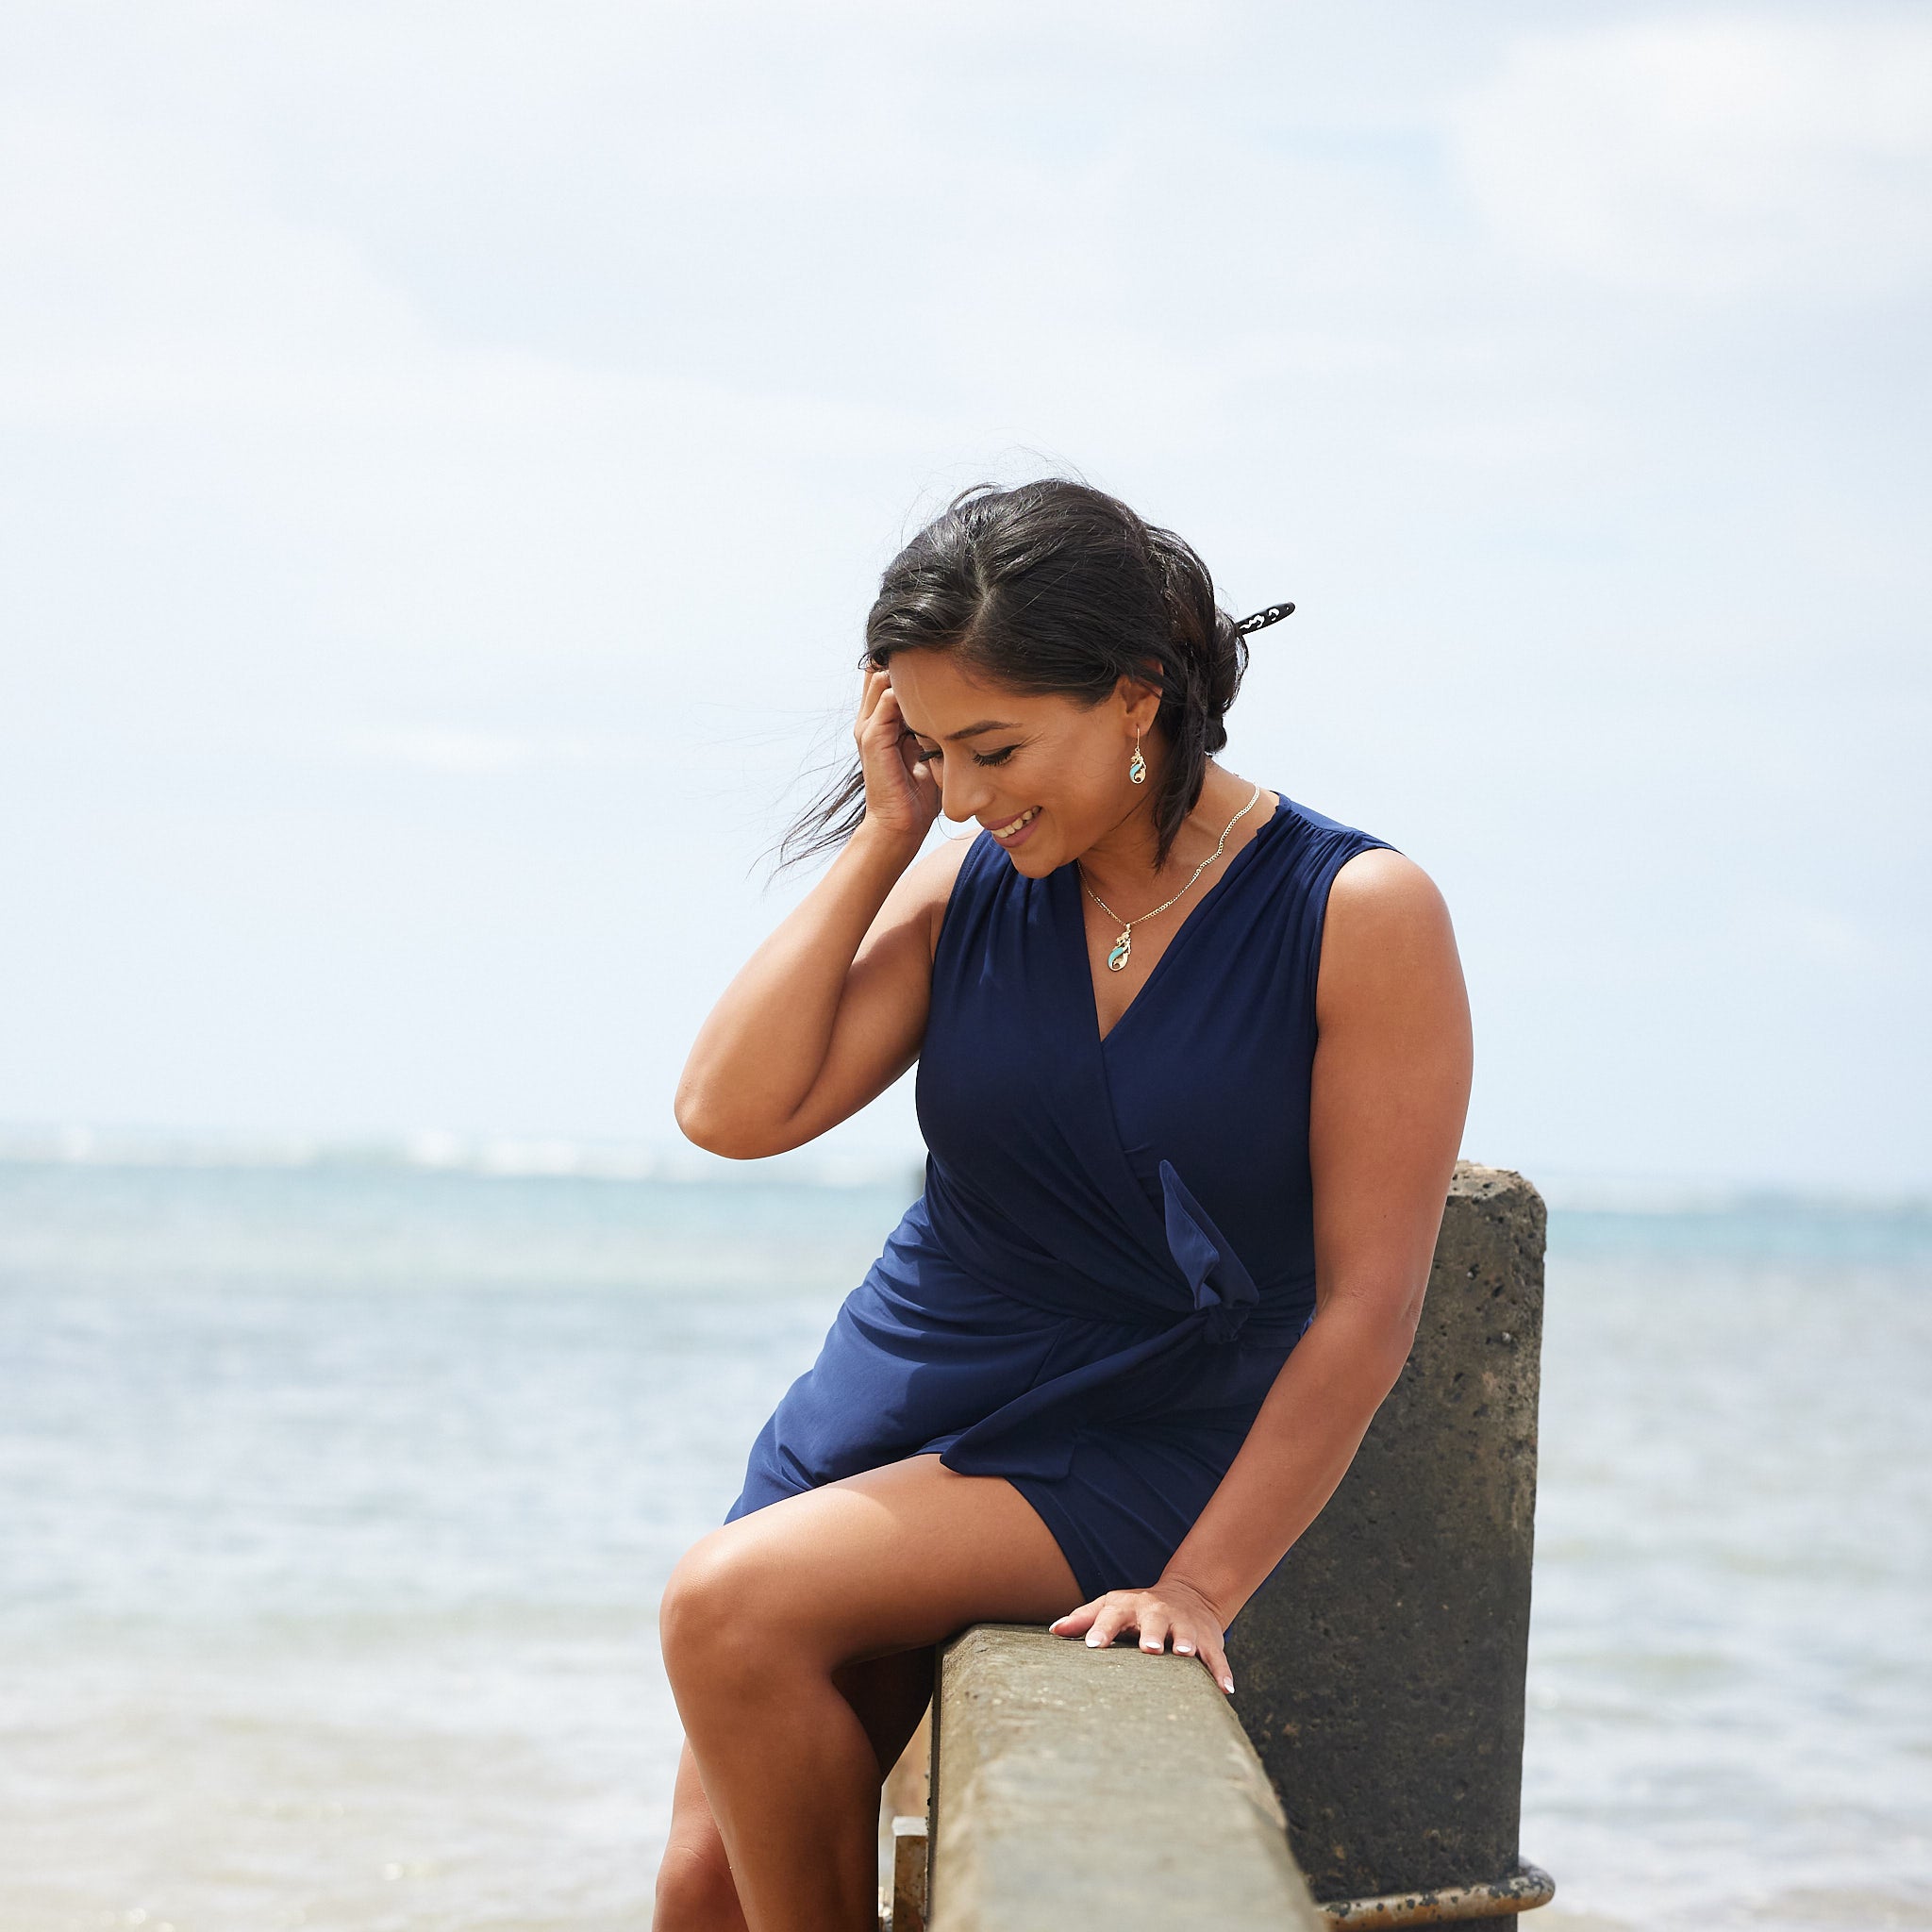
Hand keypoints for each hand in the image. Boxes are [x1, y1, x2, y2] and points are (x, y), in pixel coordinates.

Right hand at [853, 664, 939, 849]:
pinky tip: (936, 701)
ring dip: (909, 675)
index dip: (910, 663)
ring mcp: (868, 726)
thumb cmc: (920, 791)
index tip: (942, 662)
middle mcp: (870, 718)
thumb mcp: (930, 747)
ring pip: (881, 676)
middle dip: (908, 662)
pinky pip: (886, 700)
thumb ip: (934, 723)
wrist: (901, 824)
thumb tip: (961, 703)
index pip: (887, 673)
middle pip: (880, 667)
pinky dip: (908, 694)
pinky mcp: (872, 738)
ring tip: (942, 678)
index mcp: (882, 719)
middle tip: (943, 662)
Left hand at [1047, 1578, 1234, 1694]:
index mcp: (1130, 1606)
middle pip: (1154, 1620)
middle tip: (1148, 1649)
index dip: (1101, 1629)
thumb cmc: (1138, 1608)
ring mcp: (1185, 1626)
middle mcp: (1159, 1613)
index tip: (1091, 1646)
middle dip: (1151, 1633)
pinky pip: (1217, 1656)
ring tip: (1183, 1656)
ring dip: (1186, 1644)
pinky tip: (1226, 1690)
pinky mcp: (1208, 1640)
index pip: (1112, 1614)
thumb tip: (1054, 1631)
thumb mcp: (1111, 1606)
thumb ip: (1083, 1618)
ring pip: (1187, 1634)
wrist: (1188, 1594)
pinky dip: (1222, 1672)